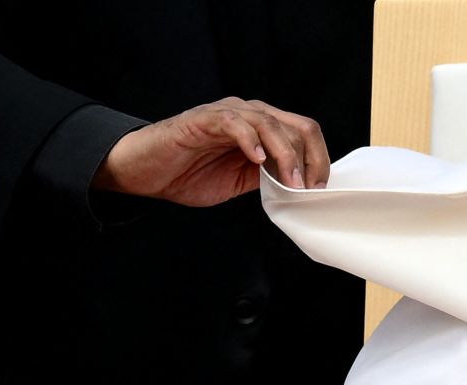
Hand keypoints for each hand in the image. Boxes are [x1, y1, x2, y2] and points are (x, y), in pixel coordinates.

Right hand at [92, 97, 329, 204]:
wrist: (148, 172)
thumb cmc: (190, 174)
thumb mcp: (242, 182)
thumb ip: (269, 177)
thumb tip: (299, 186)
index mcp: (262, 128)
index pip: (304, 134)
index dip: (318, 160)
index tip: (318, 189)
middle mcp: (249, 114)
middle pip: (296, 125)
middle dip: (309, 159)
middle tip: (308, 188)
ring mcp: (226, 114)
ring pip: (269, 123)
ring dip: (285, 155)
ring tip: (290, 182)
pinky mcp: (203, 120)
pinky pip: (234, 123)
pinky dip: (251, 140)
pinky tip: (257, 160)